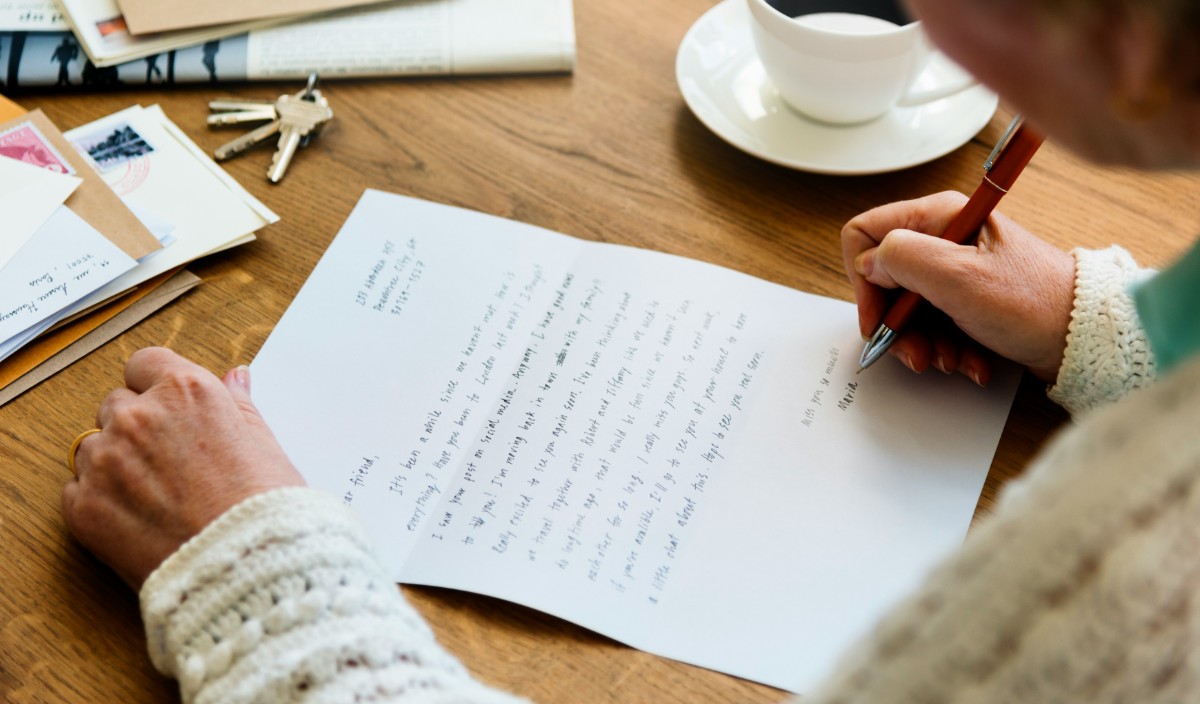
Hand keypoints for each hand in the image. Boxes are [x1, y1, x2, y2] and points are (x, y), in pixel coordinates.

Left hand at [62, 347, 304, 588]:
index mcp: (186, 392)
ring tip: (157, 497)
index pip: (146, 364)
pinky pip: (77, 490)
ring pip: (93, 447)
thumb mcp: (264, 444)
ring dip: (115, 464)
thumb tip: (235, 378)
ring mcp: (105, 461)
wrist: (249, 569)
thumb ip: (238, 405)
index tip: (170, 410)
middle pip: (117, 404)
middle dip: (138, 427)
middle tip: (171, 463)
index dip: (158, 387)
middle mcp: (139, 417)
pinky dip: (100, 501)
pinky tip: (139, 519)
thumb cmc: (265, 508)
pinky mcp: (84, 506)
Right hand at [842, 191, 1075, 383]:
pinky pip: (935, 324)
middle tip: (915, 353)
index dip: (863, 280)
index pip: (866, 235)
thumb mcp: (957, 276)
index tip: (878, 318)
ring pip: (908, 309)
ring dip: (924, 343)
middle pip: (885, 280)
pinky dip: (946, 348)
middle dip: (897, 324)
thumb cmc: (1032, 302)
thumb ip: (901, 258)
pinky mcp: (968, 298)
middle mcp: (944, 237)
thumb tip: (868, 264)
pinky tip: (970, 361)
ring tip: (950, 361)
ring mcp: (956, 269)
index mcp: (939, 216)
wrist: (1084, 337)